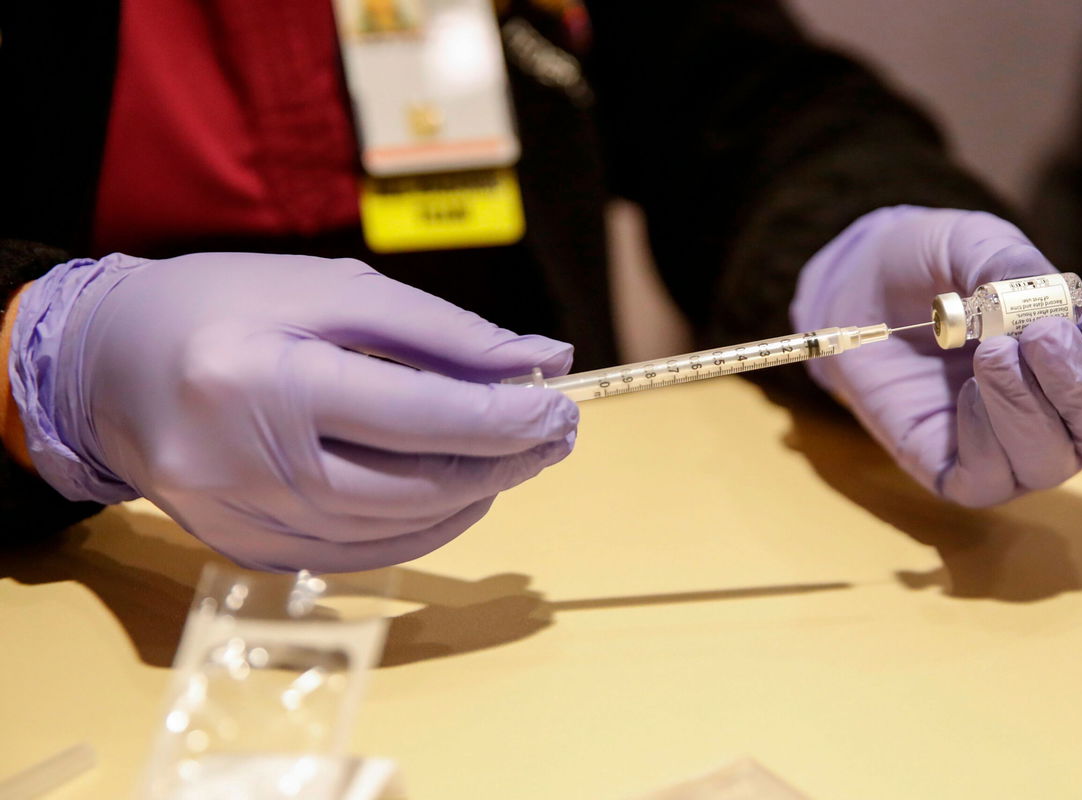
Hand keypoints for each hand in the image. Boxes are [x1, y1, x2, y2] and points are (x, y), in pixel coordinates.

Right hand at [11, 253, 577, 570]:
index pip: (418, 416)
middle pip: (413, 487)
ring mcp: (241, 518)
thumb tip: (539, 360)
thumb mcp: (330, 289)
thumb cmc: (222, 304)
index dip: (505, 418)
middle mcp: (248, 462)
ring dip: (469, 499)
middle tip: (554, 435)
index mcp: (267, 379)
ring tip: (510, 459)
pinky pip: (355, 554)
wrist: (106, 363)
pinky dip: (417, 529)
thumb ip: (439, 331)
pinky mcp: (241, 547)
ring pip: (392, 531)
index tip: (561, 408)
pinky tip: (451, 495)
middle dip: (501, 464)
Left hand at [790, 206, 1081, 505]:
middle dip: (1080, 383)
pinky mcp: (953, 468)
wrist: (858, 287)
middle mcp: (1063, 413)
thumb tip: (1044, 306)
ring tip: (990, 354)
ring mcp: (1010, 447)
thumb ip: (1012, 268)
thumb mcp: (972, 245)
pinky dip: (985, 440)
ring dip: (1028, 408)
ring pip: (1053, 461)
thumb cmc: (931, 266)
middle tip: (1036, 336)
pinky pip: (990, 482)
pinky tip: (963, 394)